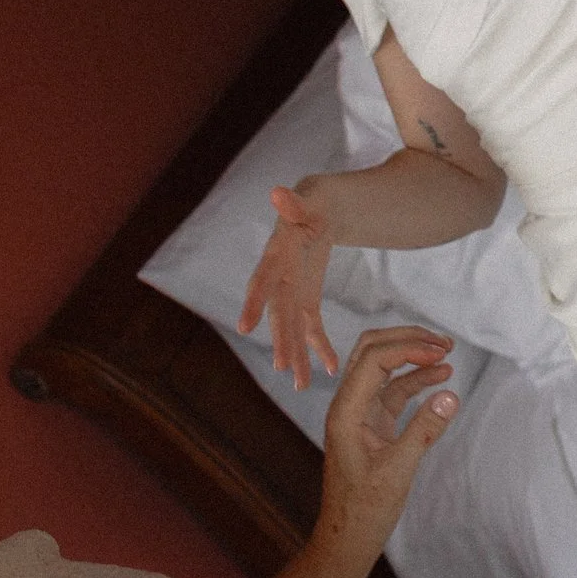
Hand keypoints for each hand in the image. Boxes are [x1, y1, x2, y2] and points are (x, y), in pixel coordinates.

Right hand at [240, 184, 338, 389]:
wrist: (315, 210)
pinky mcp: (304, 300)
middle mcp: (278, 279)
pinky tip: (331, 368)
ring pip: (292, 328)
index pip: (262, 279)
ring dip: (297, 355)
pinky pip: (310, 328)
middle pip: (278, 312)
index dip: (253, 302)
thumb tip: (277, 192)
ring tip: (301, 385)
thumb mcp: (308, 201)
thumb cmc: (311, 203)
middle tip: (282, 369)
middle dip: (281, 340)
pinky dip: (320, 347)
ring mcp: (291, 292)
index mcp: (277, 255)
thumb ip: (294, 203)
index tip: (244, 327)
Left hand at [320, 327, 460, 551]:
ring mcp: (360, 414)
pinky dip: (415, 381)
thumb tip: (450, 396)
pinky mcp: (372, 425)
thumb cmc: (365, 509)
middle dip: (407, 340)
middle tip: (444, 343)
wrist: (348, 537)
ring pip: (382, 368)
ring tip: (448, 355)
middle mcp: (349, 406)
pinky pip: (393, 391)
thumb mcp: (399, 470)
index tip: (443, 354)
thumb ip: (424, 430)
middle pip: (372, 351)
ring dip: (412, 356)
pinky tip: (440, 379)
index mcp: (346, 412)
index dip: (409, 349)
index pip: (374, 360)